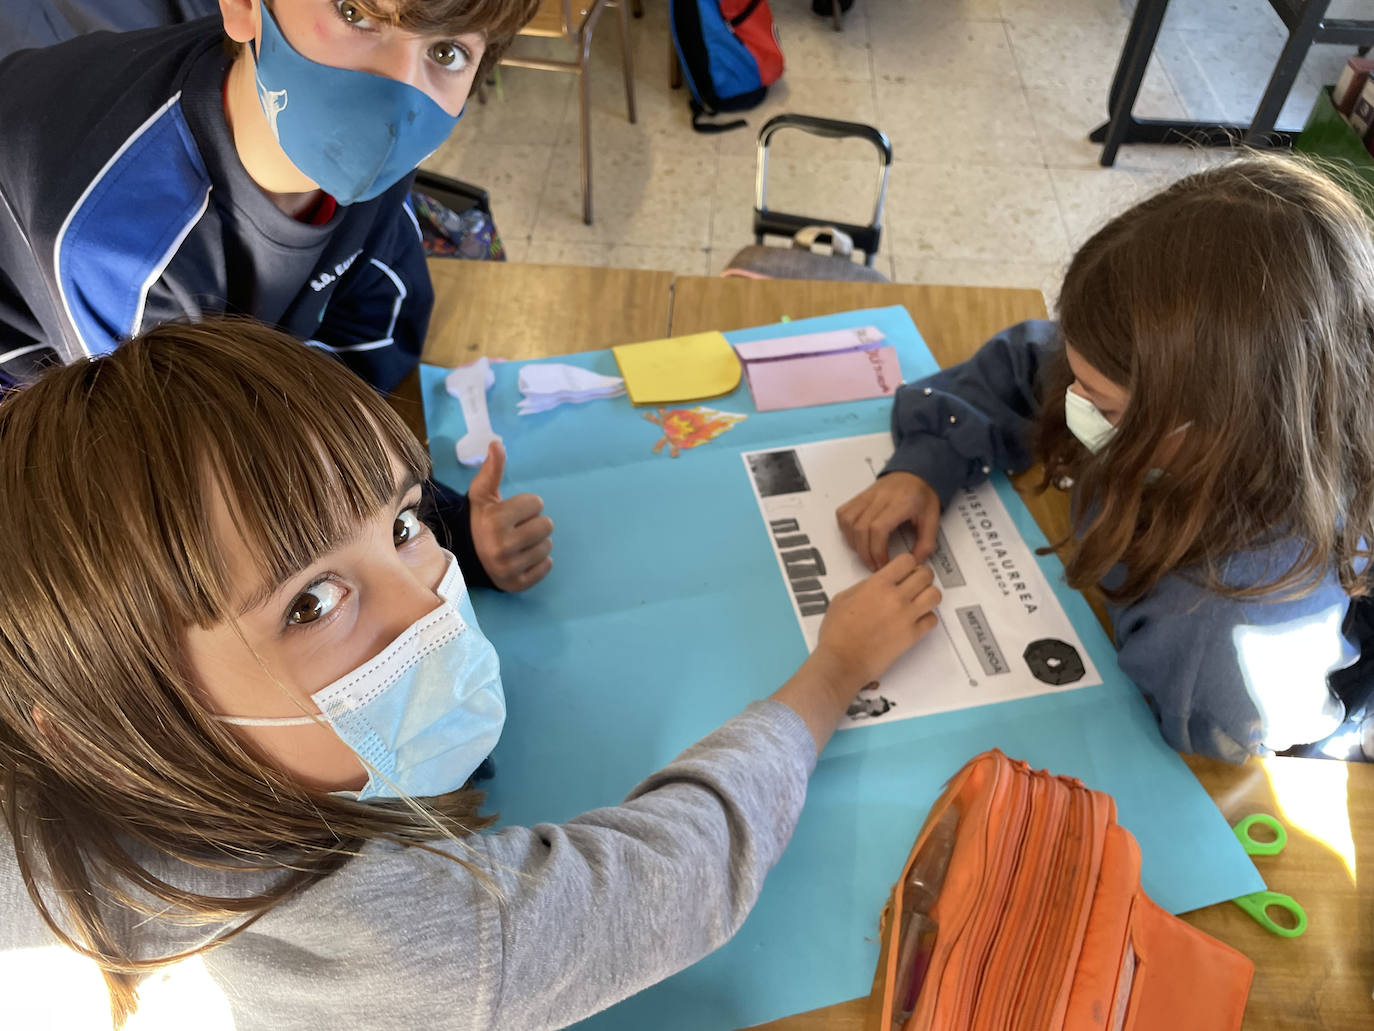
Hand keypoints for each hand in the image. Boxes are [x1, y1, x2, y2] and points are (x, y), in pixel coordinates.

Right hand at [468, 440, 553, 591]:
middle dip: (535, 523)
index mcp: (495, 521)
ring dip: (537, 542)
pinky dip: (540, 562)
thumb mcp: (482, 494)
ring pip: (548, 547)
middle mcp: (502, 546)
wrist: (464, 555)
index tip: (512, 512)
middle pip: (547, 526)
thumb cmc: (478, 519)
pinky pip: (546, 568)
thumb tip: (497, 443)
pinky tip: (523, 557)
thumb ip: (492, 469)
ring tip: (519, 542)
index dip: (527, 505)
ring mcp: (509, 568)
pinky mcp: (516, 584)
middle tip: (518, 527)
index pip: (537, 503)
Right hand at [815, 555, 941, 688]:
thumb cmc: (837, 633)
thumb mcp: (842, 598)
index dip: (907, 564)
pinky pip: (932, 620)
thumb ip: (864, 586)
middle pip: (925, 575)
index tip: (904, 570)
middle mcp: (895, 597)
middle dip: (922, 576)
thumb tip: (879, 582)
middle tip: (915, 583)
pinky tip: (915, 620)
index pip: (907, 560)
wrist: (842, 662)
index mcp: (877, 585)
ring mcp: (907, 617)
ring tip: (919, 601)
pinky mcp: (912, 636)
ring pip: (935, 595)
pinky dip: (927, 618)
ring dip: (928, 595)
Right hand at [836, 472, 941, 571]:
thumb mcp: (933, 520)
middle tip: (874, 564)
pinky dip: (845, 529)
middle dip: (865, 552)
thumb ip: (926, 544)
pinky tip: (856, 537)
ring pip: (848, 521)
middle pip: (861, 528)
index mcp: (901, 502)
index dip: (877, 550)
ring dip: (854, 542)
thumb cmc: (922, 494)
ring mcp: (867, 495)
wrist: (916, 473)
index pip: (878, 528)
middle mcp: (881, 497)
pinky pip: (843, 513)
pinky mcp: (859, 496)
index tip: (883, 563)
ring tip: (866, 552)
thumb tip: (913, 562)